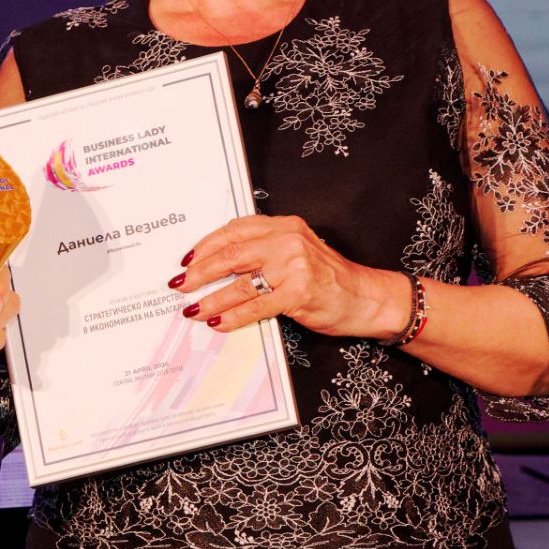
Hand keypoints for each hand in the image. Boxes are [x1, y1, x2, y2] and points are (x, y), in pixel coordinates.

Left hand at [172, 215, 402, 338]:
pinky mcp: (298, 293)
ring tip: (192, 309)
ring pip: (239, 283)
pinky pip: (255, 306)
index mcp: (284, 226)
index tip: (187, 259)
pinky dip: (232, 317)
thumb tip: (219, 264)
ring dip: (211, 299)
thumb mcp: (296, 251)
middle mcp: (287, 240)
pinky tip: (217, 323)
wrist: (367, 297)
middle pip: (231, 254)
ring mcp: (293, 266)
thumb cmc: (329, 277)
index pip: (235, 230)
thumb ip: (264, 250)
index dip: (206, 245)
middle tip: (181, 284)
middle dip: (200, 272)